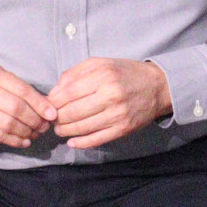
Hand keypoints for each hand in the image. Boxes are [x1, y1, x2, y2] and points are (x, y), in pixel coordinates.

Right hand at [0, 64, 56, 147]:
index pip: (22, 89)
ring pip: (8, 123)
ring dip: (26, 132)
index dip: (40, 104)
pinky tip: (24, 141)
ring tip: (35, 134)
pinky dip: (14, 140)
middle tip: (44, 127)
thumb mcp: (0, 81)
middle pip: (16, 108)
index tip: (52, 115)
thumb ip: (21, 90)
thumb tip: (48, 109)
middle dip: (35, 120)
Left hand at [49, 57, 171, 148]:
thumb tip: (54, 92)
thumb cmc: (125, 73)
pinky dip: (81, 143)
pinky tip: (72, 141)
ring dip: (65, 131)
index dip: (52, 102)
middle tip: (52, 119)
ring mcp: (117, 114)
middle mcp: (110, 95)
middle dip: (57, 118)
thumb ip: (75, 73)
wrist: (158, 87)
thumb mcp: (101, 63)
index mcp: (103, 76)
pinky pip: (97, 139)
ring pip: (82, 127)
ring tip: (60, 129)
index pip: (68, 93)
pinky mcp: (123, 129)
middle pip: (72, 112)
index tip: (47, 106)